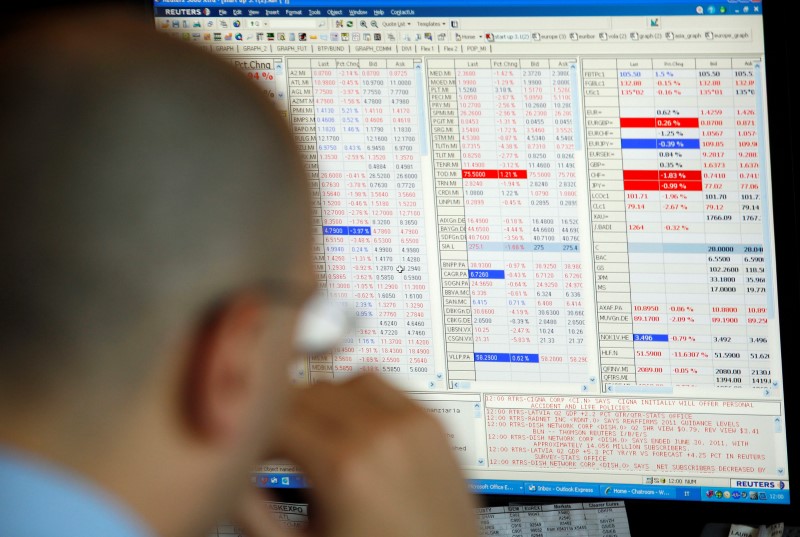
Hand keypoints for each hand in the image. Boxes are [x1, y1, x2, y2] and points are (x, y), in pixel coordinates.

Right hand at [233, 373, 478, 536]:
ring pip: (341, 379)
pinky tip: (350, 430)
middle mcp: (382, 433)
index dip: (249, 431)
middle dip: (281, 417)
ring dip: (319, 403)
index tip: (243, 448)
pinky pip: (382, 385)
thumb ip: (252, 512)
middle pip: (305, 392)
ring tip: (313, 441)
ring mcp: (413, 423)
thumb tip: (223, 475)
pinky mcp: (432, 422)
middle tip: (272, 449)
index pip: (274, 416)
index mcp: (345, 466)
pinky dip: (357, 398)